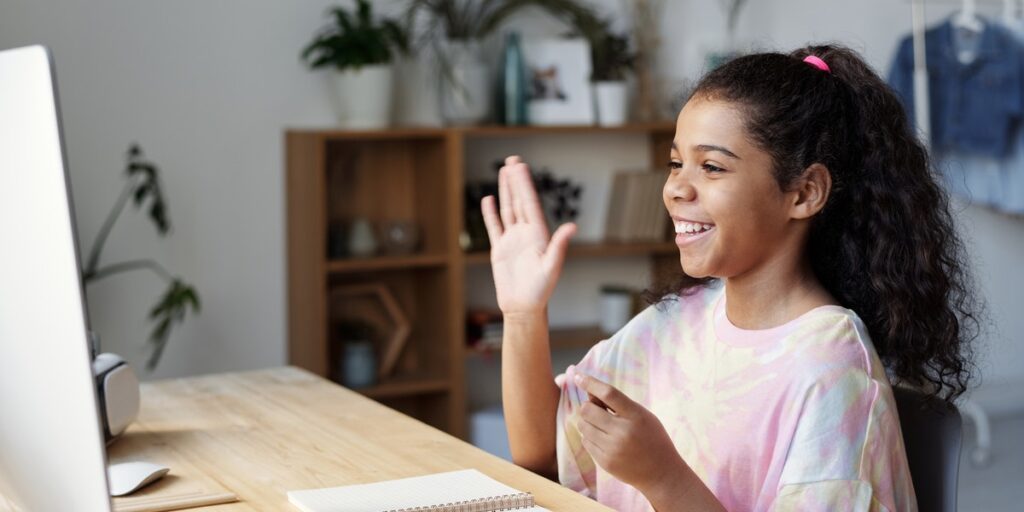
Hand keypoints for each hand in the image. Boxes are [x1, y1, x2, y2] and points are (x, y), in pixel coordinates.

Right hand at [481, 156, 576, 316]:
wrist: (524, 307)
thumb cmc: (541, 290)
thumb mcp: (551, 267)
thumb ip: (559, 245)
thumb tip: (572, 226)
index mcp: (539, 234)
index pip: (530, 204)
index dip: (525, 184)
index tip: (520, 167)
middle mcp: (526, 233)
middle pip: (519, 201)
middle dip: (516, 181)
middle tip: (513, 160)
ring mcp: (512, 240)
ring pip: (508, 210)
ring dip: (506, 191)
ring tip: (504, 172)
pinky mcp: (500, 249)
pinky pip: (494, 227)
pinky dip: (490, 213)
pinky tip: (489, 198)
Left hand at [574, 373, 686, 492]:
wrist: (661, 472)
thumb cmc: (652, 438)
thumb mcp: (642, 415)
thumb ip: (618, 404)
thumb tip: (589, 393)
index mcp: (636, 415)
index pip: (609, 393)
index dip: (591, 383)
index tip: (578, 376)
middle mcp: (623, 432)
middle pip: (588, 410)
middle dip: (588, 407)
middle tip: (598, 410)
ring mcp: (613, 449)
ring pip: (583, 426)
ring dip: (588, 423)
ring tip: (603, 427)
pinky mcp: (605, 462)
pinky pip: (586, 442)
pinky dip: (591, 437)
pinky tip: (605, 441)